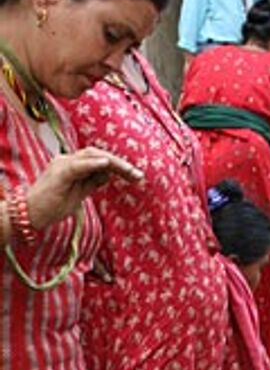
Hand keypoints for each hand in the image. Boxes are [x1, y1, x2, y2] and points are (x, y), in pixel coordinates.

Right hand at [26, 149, 142, 231]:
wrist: (31, 214)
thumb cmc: (53, 206)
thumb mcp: (79, 193)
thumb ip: (92, 181)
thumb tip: (109, 173)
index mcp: (74, 164)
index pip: (100, 159)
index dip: (119, 166)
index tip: (136, 176)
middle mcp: (68, 160)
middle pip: (98, 155)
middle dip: (121, 164)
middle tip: (139, 175)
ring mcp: (62, 164)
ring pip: (92, 156)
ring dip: (113, 163)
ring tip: (130, 172)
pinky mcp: (59, 173)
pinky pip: (78, 165)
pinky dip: (93, 164)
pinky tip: (107, 165)